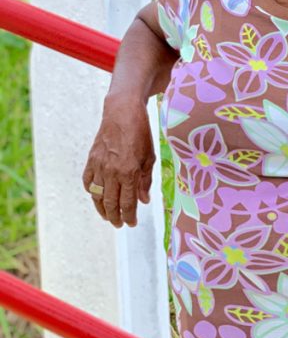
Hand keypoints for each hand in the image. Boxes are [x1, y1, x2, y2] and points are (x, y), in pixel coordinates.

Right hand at [81, 95, 154, 227]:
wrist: (122, 113)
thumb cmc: (141, 134)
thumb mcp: (150, 158)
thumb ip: (145, 181)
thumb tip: (143, 201)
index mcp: (129, 172)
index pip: (127, 203)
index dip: (130, 216)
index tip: (132, 223)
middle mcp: (112, 172)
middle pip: (111, 203)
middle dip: (116, 217)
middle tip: (120, 224)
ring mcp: (99, 166)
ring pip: (97, 195)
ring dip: (102, 209)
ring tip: (108, 217)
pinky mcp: (90, 160)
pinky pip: (88, 182)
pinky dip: (91, 192)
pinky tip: (97, 197)